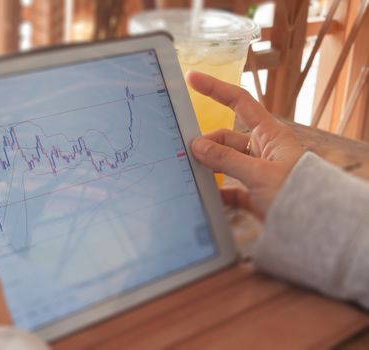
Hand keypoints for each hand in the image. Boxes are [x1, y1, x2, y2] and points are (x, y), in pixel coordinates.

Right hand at [187, 72, 306, 217]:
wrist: (317, 226)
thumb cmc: (297, 193)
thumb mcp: (259, 173)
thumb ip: (226, 159)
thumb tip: (196, 145)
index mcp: (270, 134)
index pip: (239, 102)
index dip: (216, 89)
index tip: (193, 79)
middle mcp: (263, 149)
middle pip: (226, 137)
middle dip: (207, 142)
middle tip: (187, 150)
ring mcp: (258, 171)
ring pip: (226, 162)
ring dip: (211, 166)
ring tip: (192, 172)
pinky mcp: (255, 193)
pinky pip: (231, 187)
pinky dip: (219, 191)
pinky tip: (208, 196)